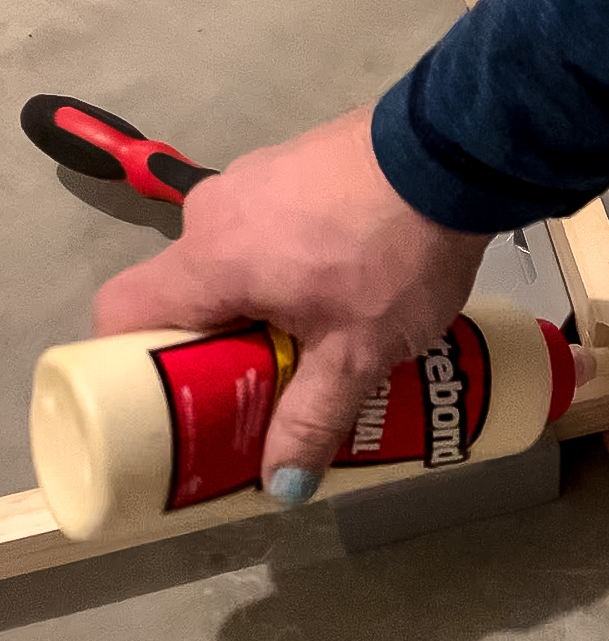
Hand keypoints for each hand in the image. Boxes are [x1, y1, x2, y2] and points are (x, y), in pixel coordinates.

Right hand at [93, 108, 489, 501]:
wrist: (455, 153)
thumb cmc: (393, 257)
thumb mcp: (357, 351)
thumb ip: (312, 417)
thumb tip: (281, 487)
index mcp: (209, 258)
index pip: (120, 310)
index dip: (128, 363)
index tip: (172, 399)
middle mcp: (214, 211)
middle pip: (182, 290)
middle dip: (213, 344)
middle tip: (258, 385)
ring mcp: (254, 176)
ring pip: (229, 256)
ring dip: (255, 301)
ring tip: (313, 338)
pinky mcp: (294, 161)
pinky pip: (266, 224)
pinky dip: (284, 260)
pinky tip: (341, 280)